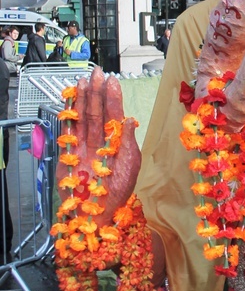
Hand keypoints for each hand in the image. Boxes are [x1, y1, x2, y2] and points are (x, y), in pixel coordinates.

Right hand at [56, 66, 140, 226]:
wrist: (98, 217)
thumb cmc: (117, 195)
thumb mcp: (130, 165)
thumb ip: (128, 141)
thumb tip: (129, 119)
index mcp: (117, 143)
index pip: (114, 114)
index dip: (112, 97)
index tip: (112, 80)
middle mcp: (100, 142)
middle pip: (97, 111)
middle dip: (97, 92)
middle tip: (97, 73)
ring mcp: (84, 147)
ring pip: (83, 117)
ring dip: (83, 99)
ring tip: (84, 81)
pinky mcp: (69, 155)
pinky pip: (69, 131)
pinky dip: (69, 116)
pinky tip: (71, 102)